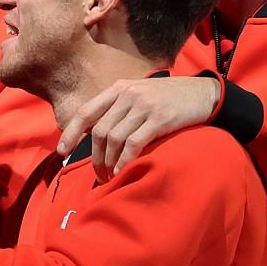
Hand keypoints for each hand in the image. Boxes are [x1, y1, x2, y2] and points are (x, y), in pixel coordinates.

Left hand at [57, 76, 219, 176]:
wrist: (205, 93)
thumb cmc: (169, 97)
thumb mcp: (139, 93)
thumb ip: (118, 107)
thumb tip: (94, 132)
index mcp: (118, 88)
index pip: (85, 111)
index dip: (70, 133)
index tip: (61, 152)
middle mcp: (127, 95)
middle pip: (98, 130)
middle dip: (94, 156)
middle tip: (98, 174)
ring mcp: (143, 106)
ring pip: (114, 139)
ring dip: (109, 162)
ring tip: (110, 177)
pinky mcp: (160, 118)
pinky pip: (134, 144)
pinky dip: (125, 161)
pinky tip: (124, 172)